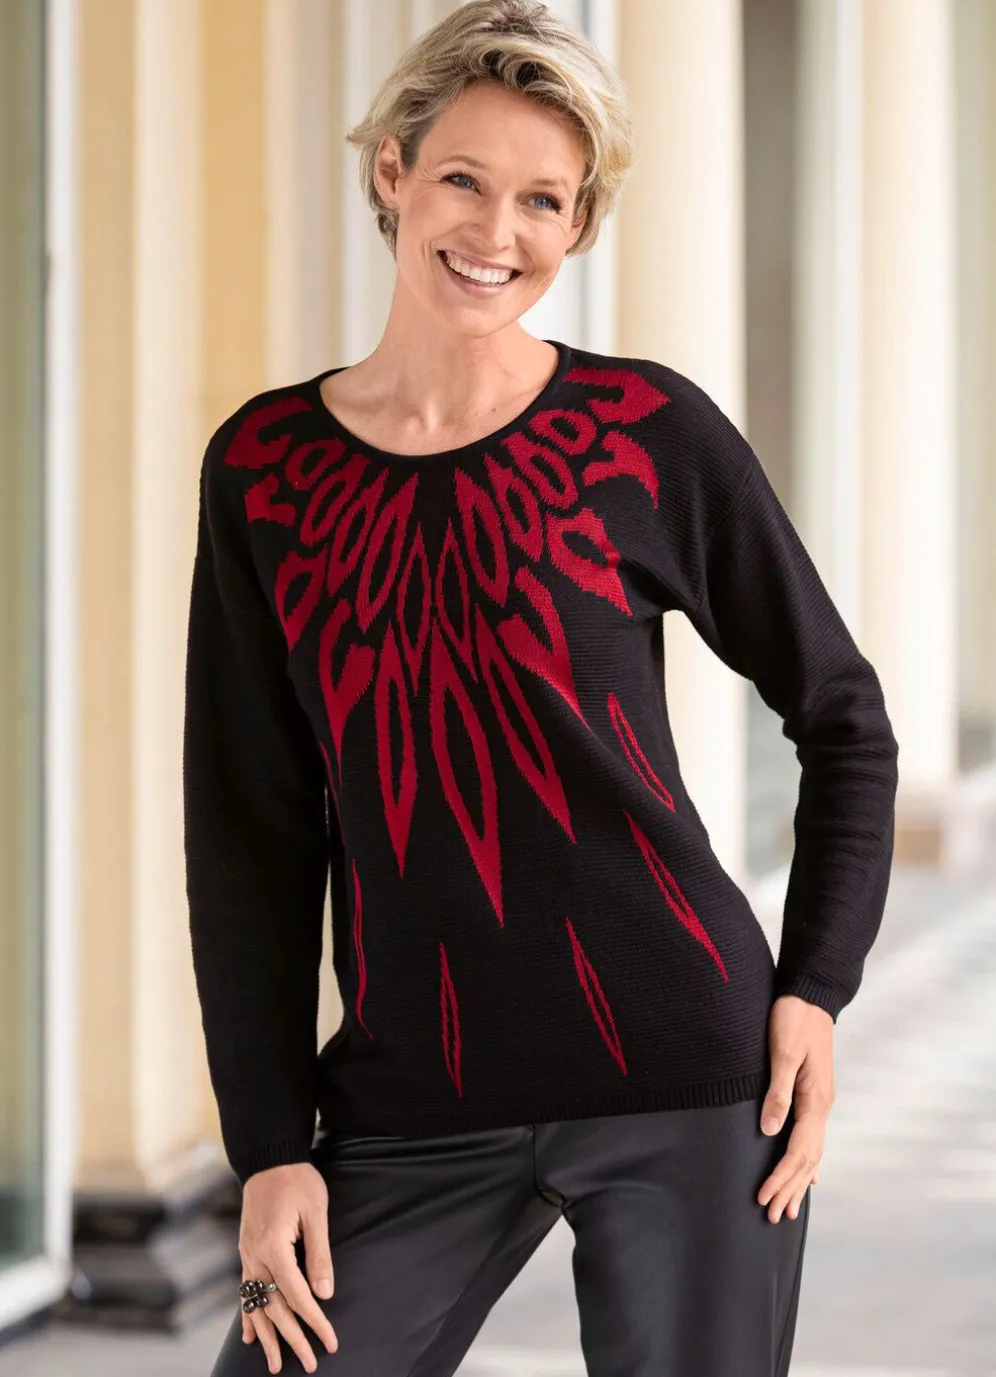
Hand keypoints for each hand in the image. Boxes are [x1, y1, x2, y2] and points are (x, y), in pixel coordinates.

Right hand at [238, 1161, 338, 1372]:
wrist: (268, 1158)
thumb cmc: (297, 1181)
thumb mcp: (316, 1212)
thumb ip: (319, 1255)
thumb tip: (324, 1294)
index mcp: (274, 1247)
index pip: (297, 1295)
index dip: (315, 1321)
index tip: (330, 1341)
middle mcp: (255, 1257)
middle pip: (275, 1308)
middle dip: (293, 1339)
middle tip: (311, 1364)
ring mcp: (247, 1256)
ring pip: (256, 1306)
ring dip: (268, 1337)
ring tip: (276, 1366)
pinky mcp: (246, 1252)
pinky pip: (245, 1292)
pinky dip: (248, 1316)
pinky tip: (250, 1337)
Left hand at [757, 994, 834, 1222]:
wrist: (811, 995)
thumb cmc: (793, 1020)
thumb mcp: (782, 1053)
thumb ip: (777, 1092)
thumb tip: (769, 1131)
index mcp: (815, 1100)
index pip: (798, 1152)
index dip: (781, 1178)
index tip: (764, 1198)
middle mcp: (822, 1105)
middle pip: (808, 1159)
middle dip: (790, 1189)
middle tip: (774, 1216)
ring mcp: (820, 1101)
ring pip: (812, 1151)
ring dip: (799, 1181)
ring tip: (789, 1208)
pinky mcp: (814, 1094)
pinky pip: (812, 1137)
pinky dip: (808, 1161)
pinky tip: (808, 1175)